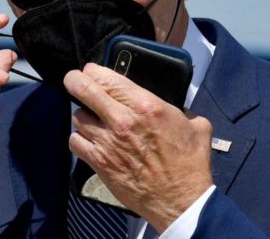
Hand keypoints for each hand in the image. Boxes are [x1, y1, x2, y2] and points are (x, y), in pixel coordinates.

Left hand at [64, 63, 213, 231]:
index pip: (106, 77)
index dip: (93, 70)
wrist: (181, 200)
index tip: (91, 71)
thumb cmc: (189, 164)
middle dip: (75, 80)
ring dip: (83, 115)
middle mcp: (122, 120)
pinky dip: (79, 138)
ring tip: (93, 119)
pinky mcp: (99, 162)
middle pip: (82, 89)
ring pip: (77, 116)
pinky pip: (75, 141)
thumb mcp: (195, 125)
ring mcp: (107, 142)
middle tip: (75, 81)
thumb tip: (171, 105)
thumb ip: (179, 109)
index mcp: (145, 105)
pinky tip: (89, 140)